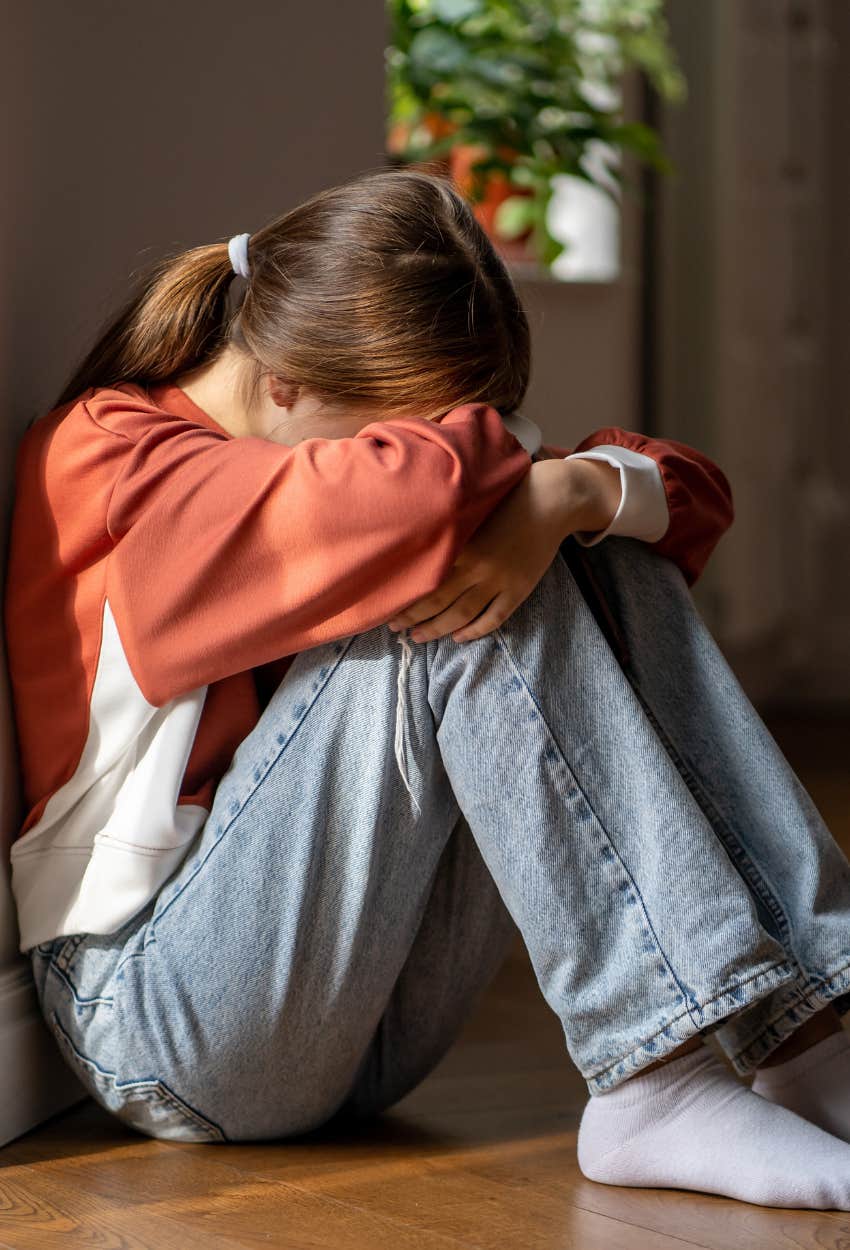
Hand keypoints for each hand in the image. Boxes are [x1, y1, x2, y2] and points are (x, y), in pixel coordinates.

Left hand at [386, 457, 620, 642]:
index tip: (386, 606)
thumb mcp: (472, 509)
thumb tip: (417, 542)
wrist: (551, 501)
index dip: (405, 596)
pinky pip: (494, 617)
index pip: (426, 579)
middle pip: (439, 600)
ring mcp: (500, 581)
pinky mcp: (519, 589)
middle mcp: (478, 566)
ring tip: (418, 637)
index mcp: (462, 544)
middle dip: (414, 617)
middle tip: (395, 628)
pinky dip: (476, 630)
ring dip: (439, 628)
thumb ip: (448, 528)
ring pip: (463, 613)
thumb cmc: (507, 498)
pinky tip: (459, 636)